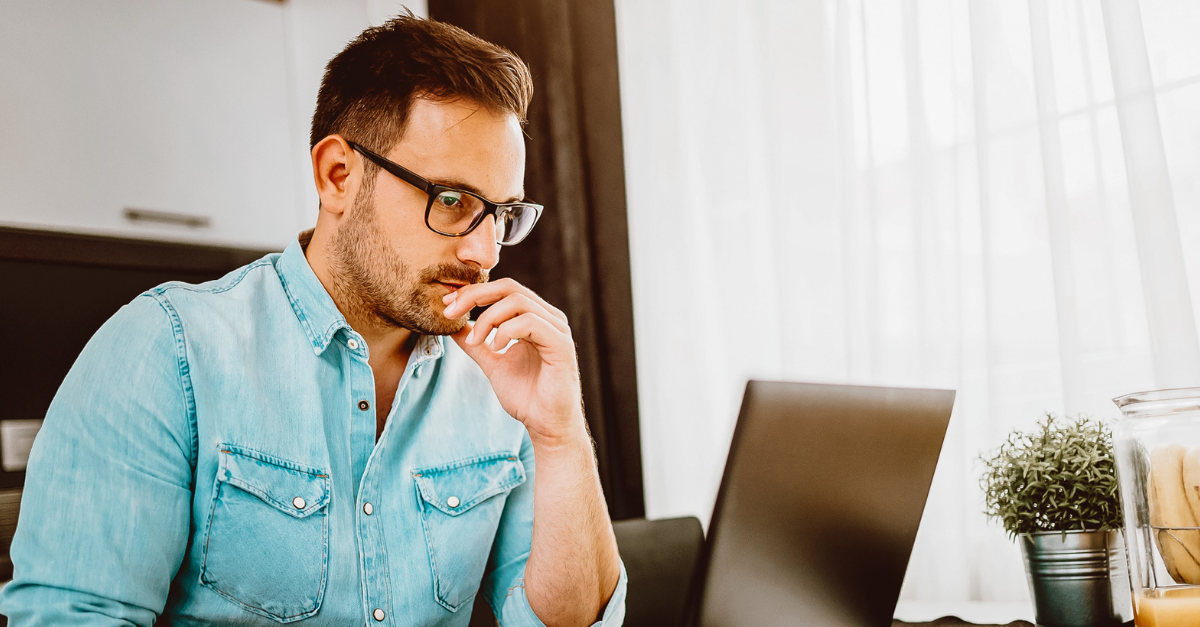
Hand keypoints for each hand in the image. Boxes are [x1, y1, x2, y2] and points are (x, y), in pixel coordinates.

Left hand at [441, 278, 584, 443]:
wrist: (546, 426)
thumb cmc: (526, 397)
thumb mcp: (492, 364)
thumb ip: (476, 344)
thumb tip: (454, 327)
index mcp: (535, 318)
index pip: (503, 290)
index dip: (473, 293)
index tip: (447, 306)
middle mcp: (548, 318)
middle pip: (509, 288)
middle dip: (475, 296)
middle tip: (450, 313)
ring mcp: (557, 329)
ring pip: (518, 302)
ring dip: (488, 319)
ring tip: (476, 342)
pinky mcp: (561, 344)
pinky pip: (530, 323)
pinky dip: (505, 332)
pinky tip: (495, 349)